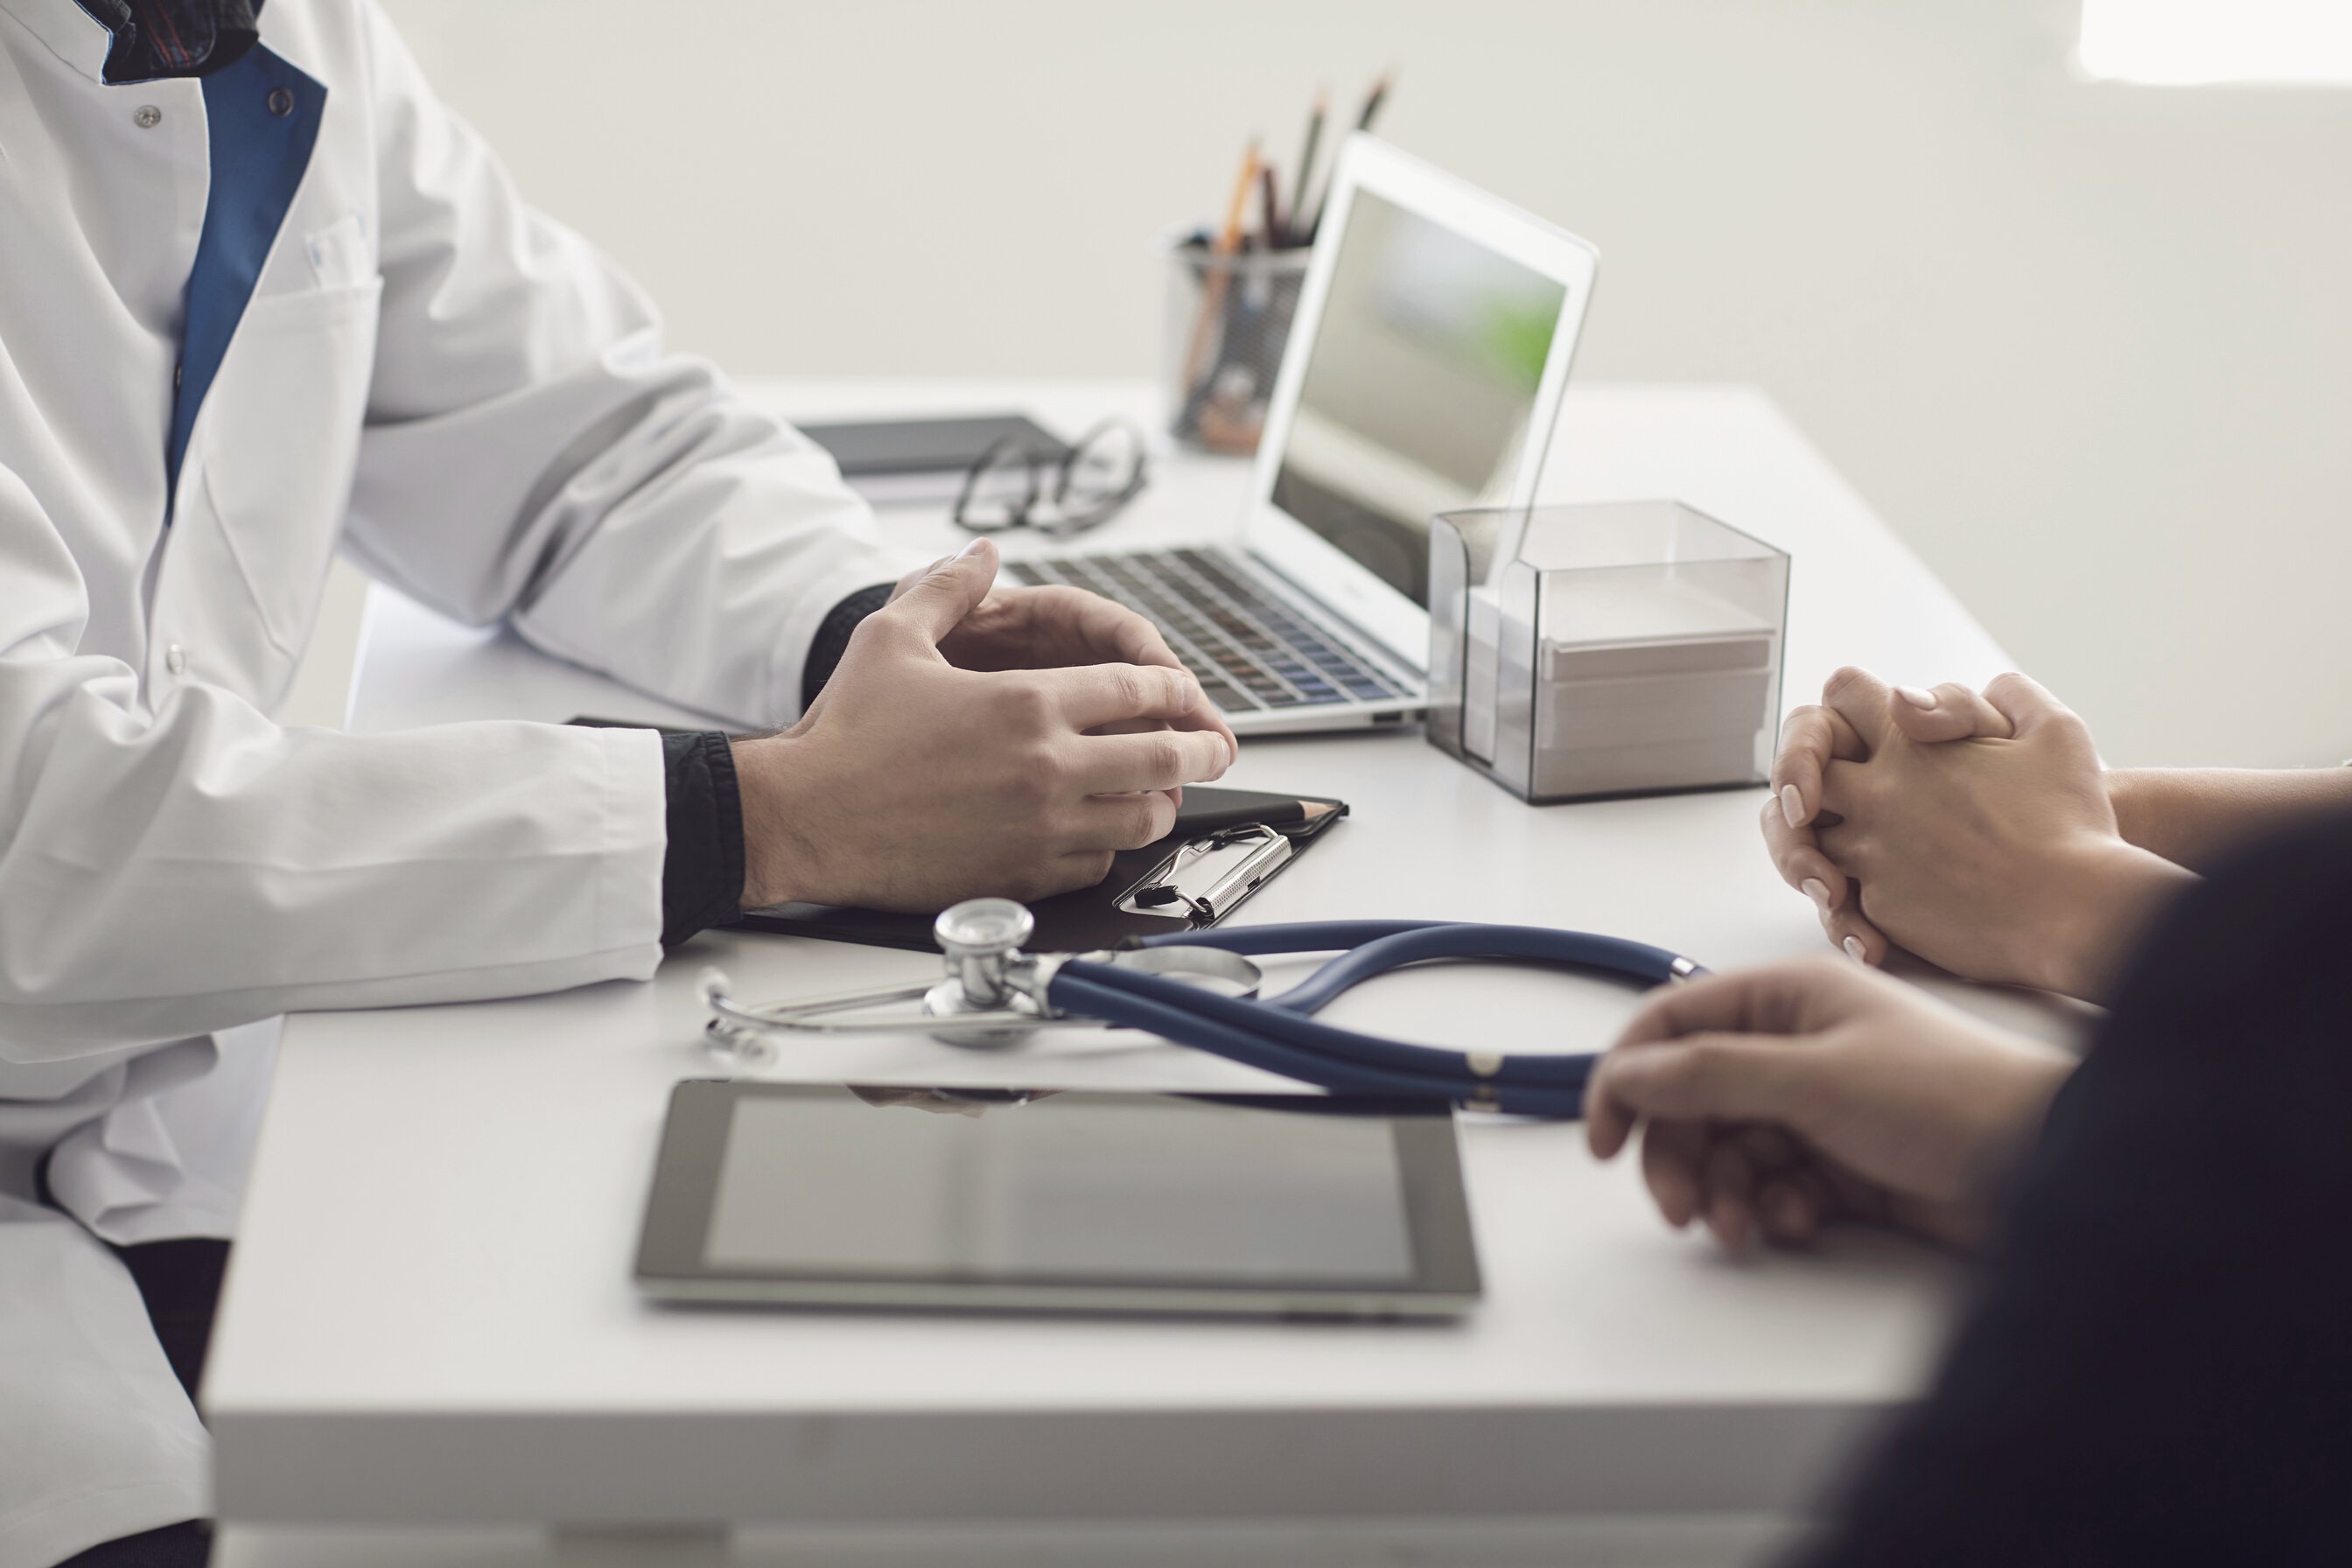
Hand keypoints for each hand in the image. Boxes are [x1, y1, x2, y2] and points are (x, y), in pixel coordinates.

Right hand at [734, 541, 1231, 909]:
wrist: (804, 817)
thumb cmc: (844, 735)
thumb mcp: (892, 636)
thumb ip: (949, 587)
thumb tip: (982, 553)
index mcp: (1027, 704)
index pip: (1139, 692)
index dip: (1175, 691)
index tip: (1185, 696)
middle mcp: (1047, 768)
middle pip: (1164, 759)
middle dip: (1201, 750)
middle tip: (1213, 749)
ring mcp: (1040, 828)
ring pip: (1142, 820)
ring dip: (1160, 803)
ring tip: (1161, 794)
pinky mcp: (1023, 875)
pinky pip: (1096, 864)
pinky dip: (1107, 847)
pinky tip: (1098, 833)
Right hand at [1585, 959, 2072, 1251]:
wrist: (2053, 1164)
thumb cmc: (1949, 1098)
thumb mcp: (1812, 1078)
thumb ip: (1708, 1075)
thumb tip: (1626, 1072)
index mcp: (1786, 999)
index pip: (1671, 1028)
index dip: (1627, 1080)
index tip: (1602, 1139)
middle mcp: (1796, 1046)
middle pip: (1690, 1099)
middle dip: (1678, 1155)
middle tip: (1679, 1205)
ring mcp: (1818, 1106)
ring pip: (1727, 1151)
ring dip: (1722, 1192)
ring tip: (1744, 1224)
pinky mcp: (1842, 1164)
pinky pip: (1770, 1186)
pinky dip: (1770, 1209)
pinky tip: (1800, 1220)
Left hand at [1812, 670, 2191, 997]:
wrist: (2074, 910)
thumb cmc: (2071, 822)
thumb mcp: (2056, 732)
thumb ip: (2009, 695)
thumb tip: (1977, 687)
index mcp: (1910, 744)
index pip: (1842, 693)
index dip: (1851, 701)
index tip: (1865, 722)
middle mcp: (1876, 795)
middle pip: (1801, 768)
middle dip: (1807, 772)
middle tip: (1827, 790)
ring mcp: (1871, 853)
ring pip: (1809, 837)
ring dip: (1821, 840)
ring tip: (1855, 850)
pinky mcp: (1878, 906)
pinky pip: (1835, 898)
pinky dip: (1844, 901)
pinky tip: (1876, 903)